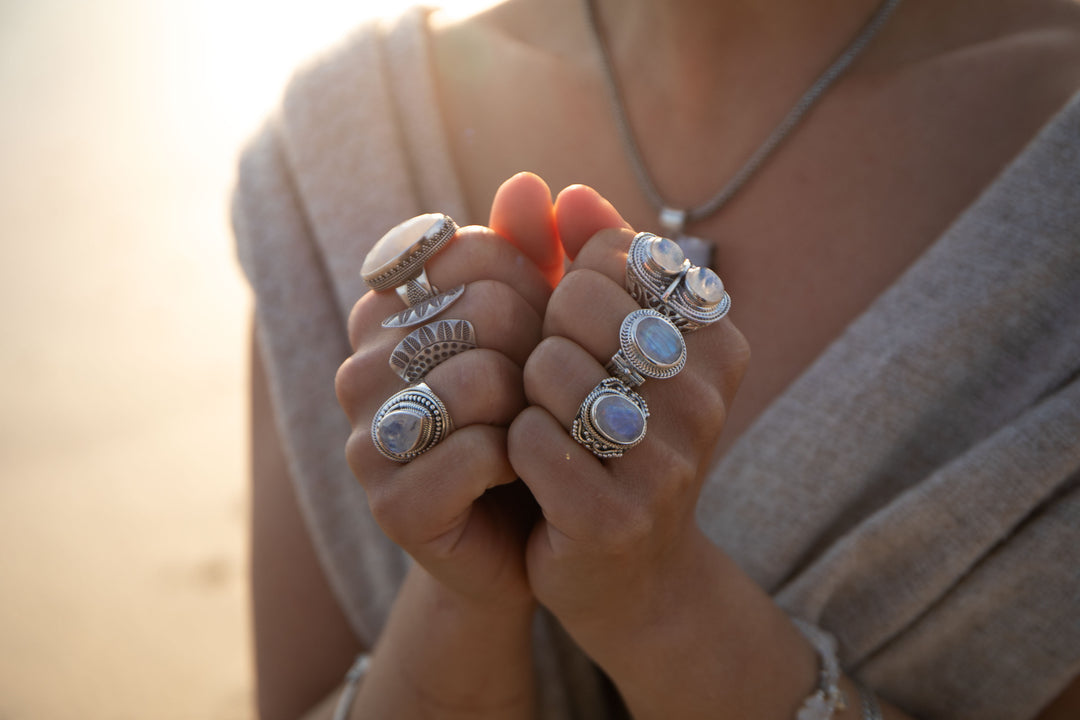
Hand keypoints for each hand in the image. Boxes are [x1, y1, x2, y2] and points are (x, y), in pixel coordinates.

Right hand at [335, 173, 561, 611]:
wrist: (532, 525)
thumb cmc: (532, 410)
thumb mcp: (542, 325)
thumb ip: (535, 254)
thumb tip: (532, 182)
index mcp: (386, 309)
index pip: (472, 250)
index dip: (532, 285)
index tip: (539, 326)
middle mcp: (360, 364)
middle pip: (483, 310)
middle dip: (537, 348)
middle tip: (541, 387)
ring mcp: (365, 436)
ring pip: (478, 379)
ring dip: (529, 406)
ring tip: (529, 428)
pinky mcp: (390, 504)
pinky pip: (479, 451)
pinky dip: (519, 460)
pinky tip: (517, 474)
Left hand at [509, 184, 750, 637]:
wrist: (628, 571)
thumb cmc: (614, 436)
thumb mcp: (614, 344)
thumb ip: (590, 260)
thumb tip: (560, 189)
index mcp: (717, 339)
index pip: (611, 257)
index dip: (570, 290)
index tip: (581, 335)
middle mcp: (707, 396)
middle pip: (578, 303)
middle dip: (546, 337)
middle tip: (557, 384)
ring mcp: (668, 460)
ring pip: (547, 369)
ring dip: (525, 395)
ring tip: (550, 425)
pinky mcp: (615, 517)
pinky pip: (525, 439)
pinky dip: (514, 446)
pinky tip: (536, 468)